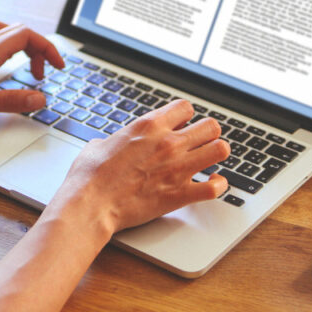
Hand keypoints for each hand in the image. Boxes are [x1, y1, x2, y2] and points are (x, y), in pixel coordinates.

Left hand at [0, 21, 63, 124]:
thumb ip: (13, 101)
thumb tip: (39, 98)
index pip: (26, 36)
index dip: (47, 48)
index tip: (57, 66)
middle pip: (18, 31)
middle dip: (38, 48)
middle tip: (44, 72)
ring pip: (4, 33)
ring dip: (23, 46)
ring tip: (28, 68)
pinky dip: (7, 51)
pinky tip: (5, 69)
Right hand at [49, 100, 230, 235]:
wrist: (90, 204)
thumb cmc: (90, 176)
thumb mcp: (99, 144)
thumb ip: (117, 139)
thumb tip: (114, 143)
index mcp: (149, 126)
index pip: (185, 107)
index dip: (185, 116)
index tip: (181, 125)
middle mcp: (169, 143)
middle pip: (211, 126)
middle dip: (207, 133)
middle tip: (199, 143)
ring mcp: (178, 168)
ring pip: (220, 149)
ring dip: (216, 154)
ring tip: (208, 160)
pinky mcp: (180, 194)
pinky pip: (215, 187)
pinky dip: (218, 186)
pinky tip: (213, 183)